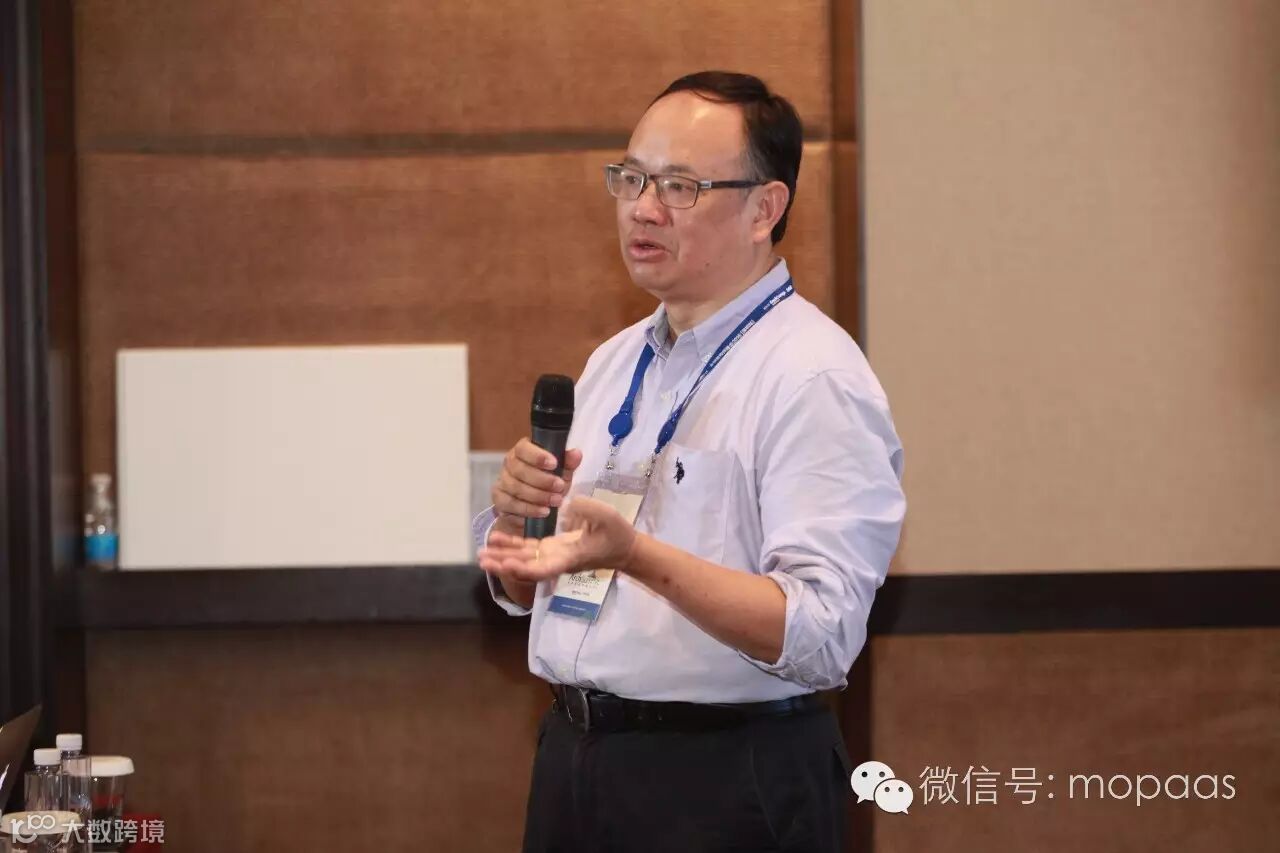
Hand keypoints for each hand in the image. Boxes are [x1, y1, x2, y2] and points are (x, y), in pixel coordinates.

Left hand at [478, 496, 637, 582]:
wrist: (624, 549)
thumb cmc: (617, 535)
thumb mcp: (608, 518)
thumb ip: (588, 510)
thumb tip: (568, 504)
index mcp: (570, 558)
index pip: (544, 569)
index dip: (524, 569)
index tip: (507, 564)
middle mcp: (557, 561)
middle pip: (527, 569)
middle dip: (504, 565)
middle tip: (483, 560)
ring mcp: (553, 556)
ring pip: (523, 561)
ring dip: (502, 558)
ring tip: (481, 555)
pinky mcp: (552, 549)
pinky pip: (528, 551)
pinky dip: (512, 547)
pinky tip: (496, 540)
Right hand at [490, 438, 583, 537]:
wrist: (533, 507)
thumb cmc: (548, 484)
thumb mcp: (561, 473)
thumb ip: (568, 463)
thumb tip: (576, 454)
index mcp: (523, 451)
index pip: (523, 448)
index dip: (537, 456)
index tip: (554, 464)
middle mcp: (509, 463)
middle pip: (519, 469)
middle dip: (542, 479)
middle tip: (559, 487)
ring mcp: (502, 481)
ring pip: (515, 487)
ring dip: (538, 496)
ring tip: (555, 501)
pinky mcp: (499, 499)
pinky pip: (511, 503)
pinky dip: (528, 509)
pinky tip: (543, 511)